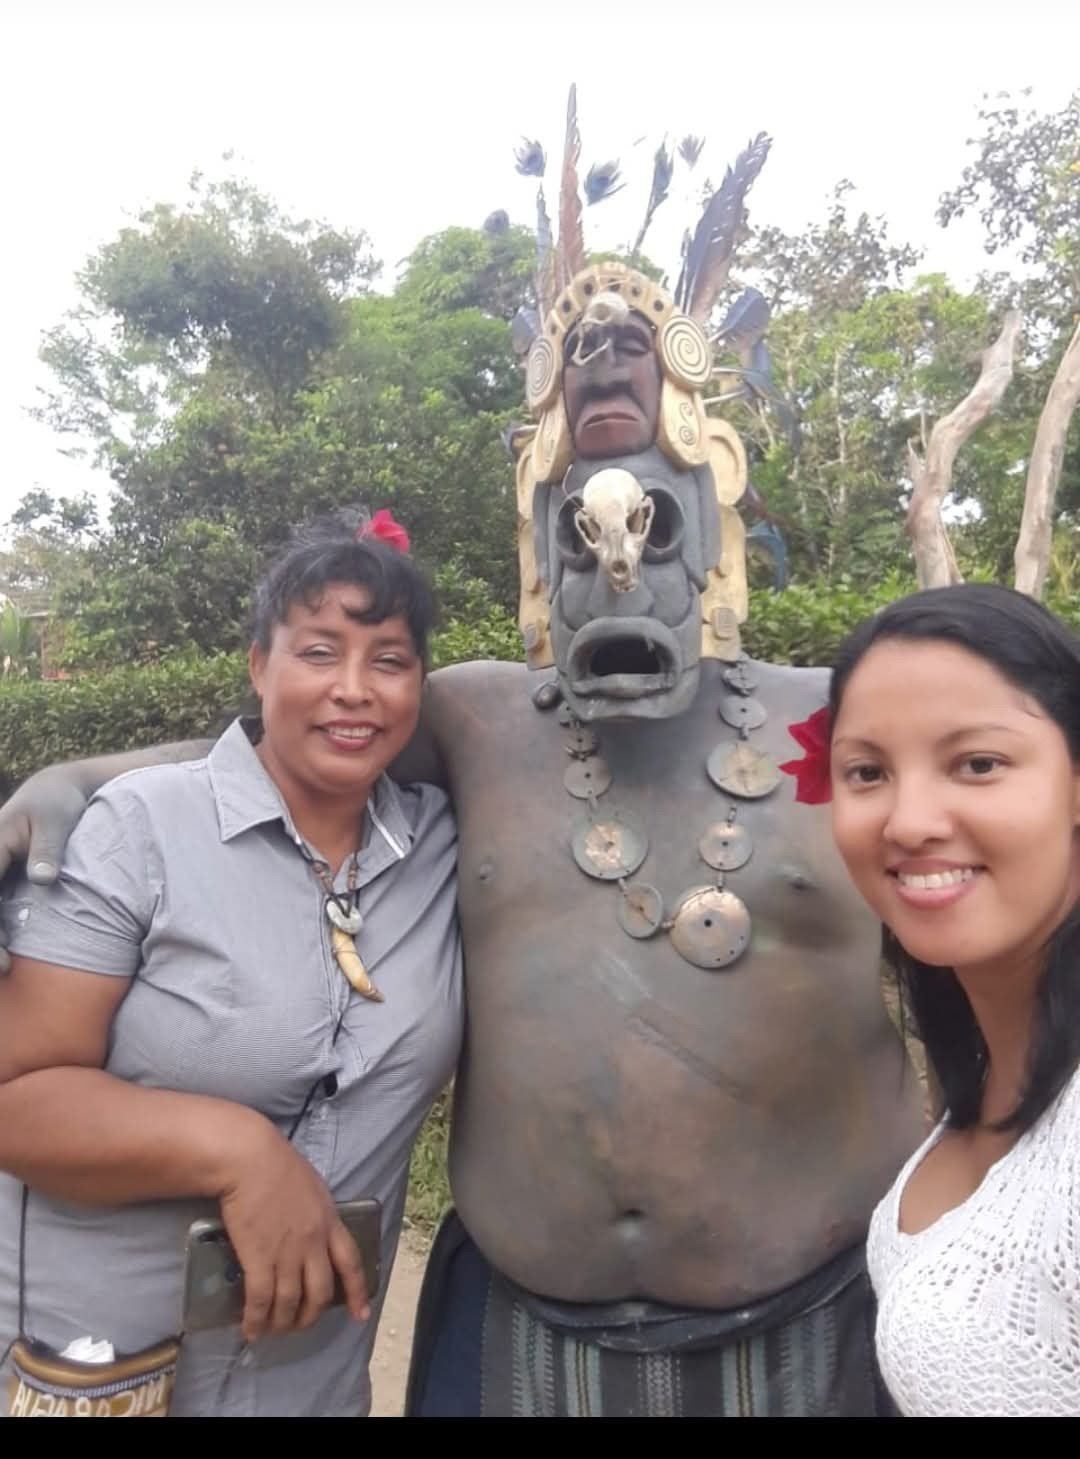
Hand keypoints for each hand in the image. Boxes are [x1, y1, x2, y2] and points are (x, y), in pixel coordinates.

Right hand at [0, 768, 91, 969]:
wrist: (54, 789)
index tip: (3, 955)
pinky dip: (1, 926)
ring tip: (7, 967)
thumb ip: (48, 850)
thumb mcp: (57, 820)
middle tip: (5, 968)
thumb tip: (42, 881)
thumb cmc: (58, 803)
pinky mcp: (0, 875)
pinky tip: (10, 952)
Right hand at [216, 1125, 370, 1342]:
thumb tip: (312, 1227)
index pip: (351, 1263)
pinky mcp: (259, 1258)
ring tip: (272, 1330)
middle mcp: (314, 1242)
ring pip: (291, 1301)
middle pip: (320, 1291)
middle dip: (310, 1316)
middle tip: (298, 1325)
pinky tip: (250, 1328)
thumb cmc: (277, 1163)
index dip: (357, 1292)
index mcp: (330, 1221)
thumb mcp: (312, 1186)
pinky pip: (261, 1299)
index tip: (360, 1314)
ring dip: (282, 1322)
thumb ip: (317, 1211)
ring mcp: (288, 1252)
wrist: (251, 1159)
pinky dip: (256, 1319)